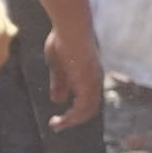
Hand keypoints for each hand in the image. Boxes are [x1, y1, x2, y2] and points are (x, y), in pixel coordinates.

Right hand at [44, 17, 103, 132]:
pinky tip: (61, 119)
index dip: (75, 111)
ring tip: (56, 125)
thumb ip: (59, 82)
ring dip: (72, 120)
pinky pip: (83, 106)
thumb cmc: (62, 40)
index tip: (59, 118)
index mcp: (90, 76)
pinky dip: (73, 116)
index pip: (87, 100)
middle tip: (57, 125)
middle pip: (89, 108)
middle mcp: (95, 80)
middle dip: (73, 119)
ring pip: (88, 110)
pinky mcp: (88, 81)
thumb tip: (58, 100)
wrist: (70, 26)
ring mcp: (93, 81)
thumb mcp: (58, 66)